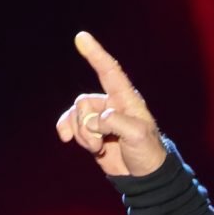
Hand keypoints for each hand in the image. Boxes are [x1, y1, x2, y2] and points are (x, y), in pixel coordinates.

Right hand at [55, 31, 164, 177]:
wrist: (143, 176)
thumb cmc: (147, 152)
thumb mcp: (138, 135)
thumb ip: (116, 122)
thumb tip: (96, 120)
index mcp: (126, 99)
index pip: (109, 71)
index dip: (95, 54)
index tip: (81, 37)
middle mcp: (111, 104)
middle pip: (83, 103)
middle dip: (85, 125)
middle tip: (99, 143)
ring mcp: (99, 118)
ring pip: (76, 116)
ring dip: (81, 134)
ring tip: (97, 149)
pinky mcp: (91, 132)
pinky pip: (70, 124)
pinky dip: (67, 131)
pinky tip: (66, 139)